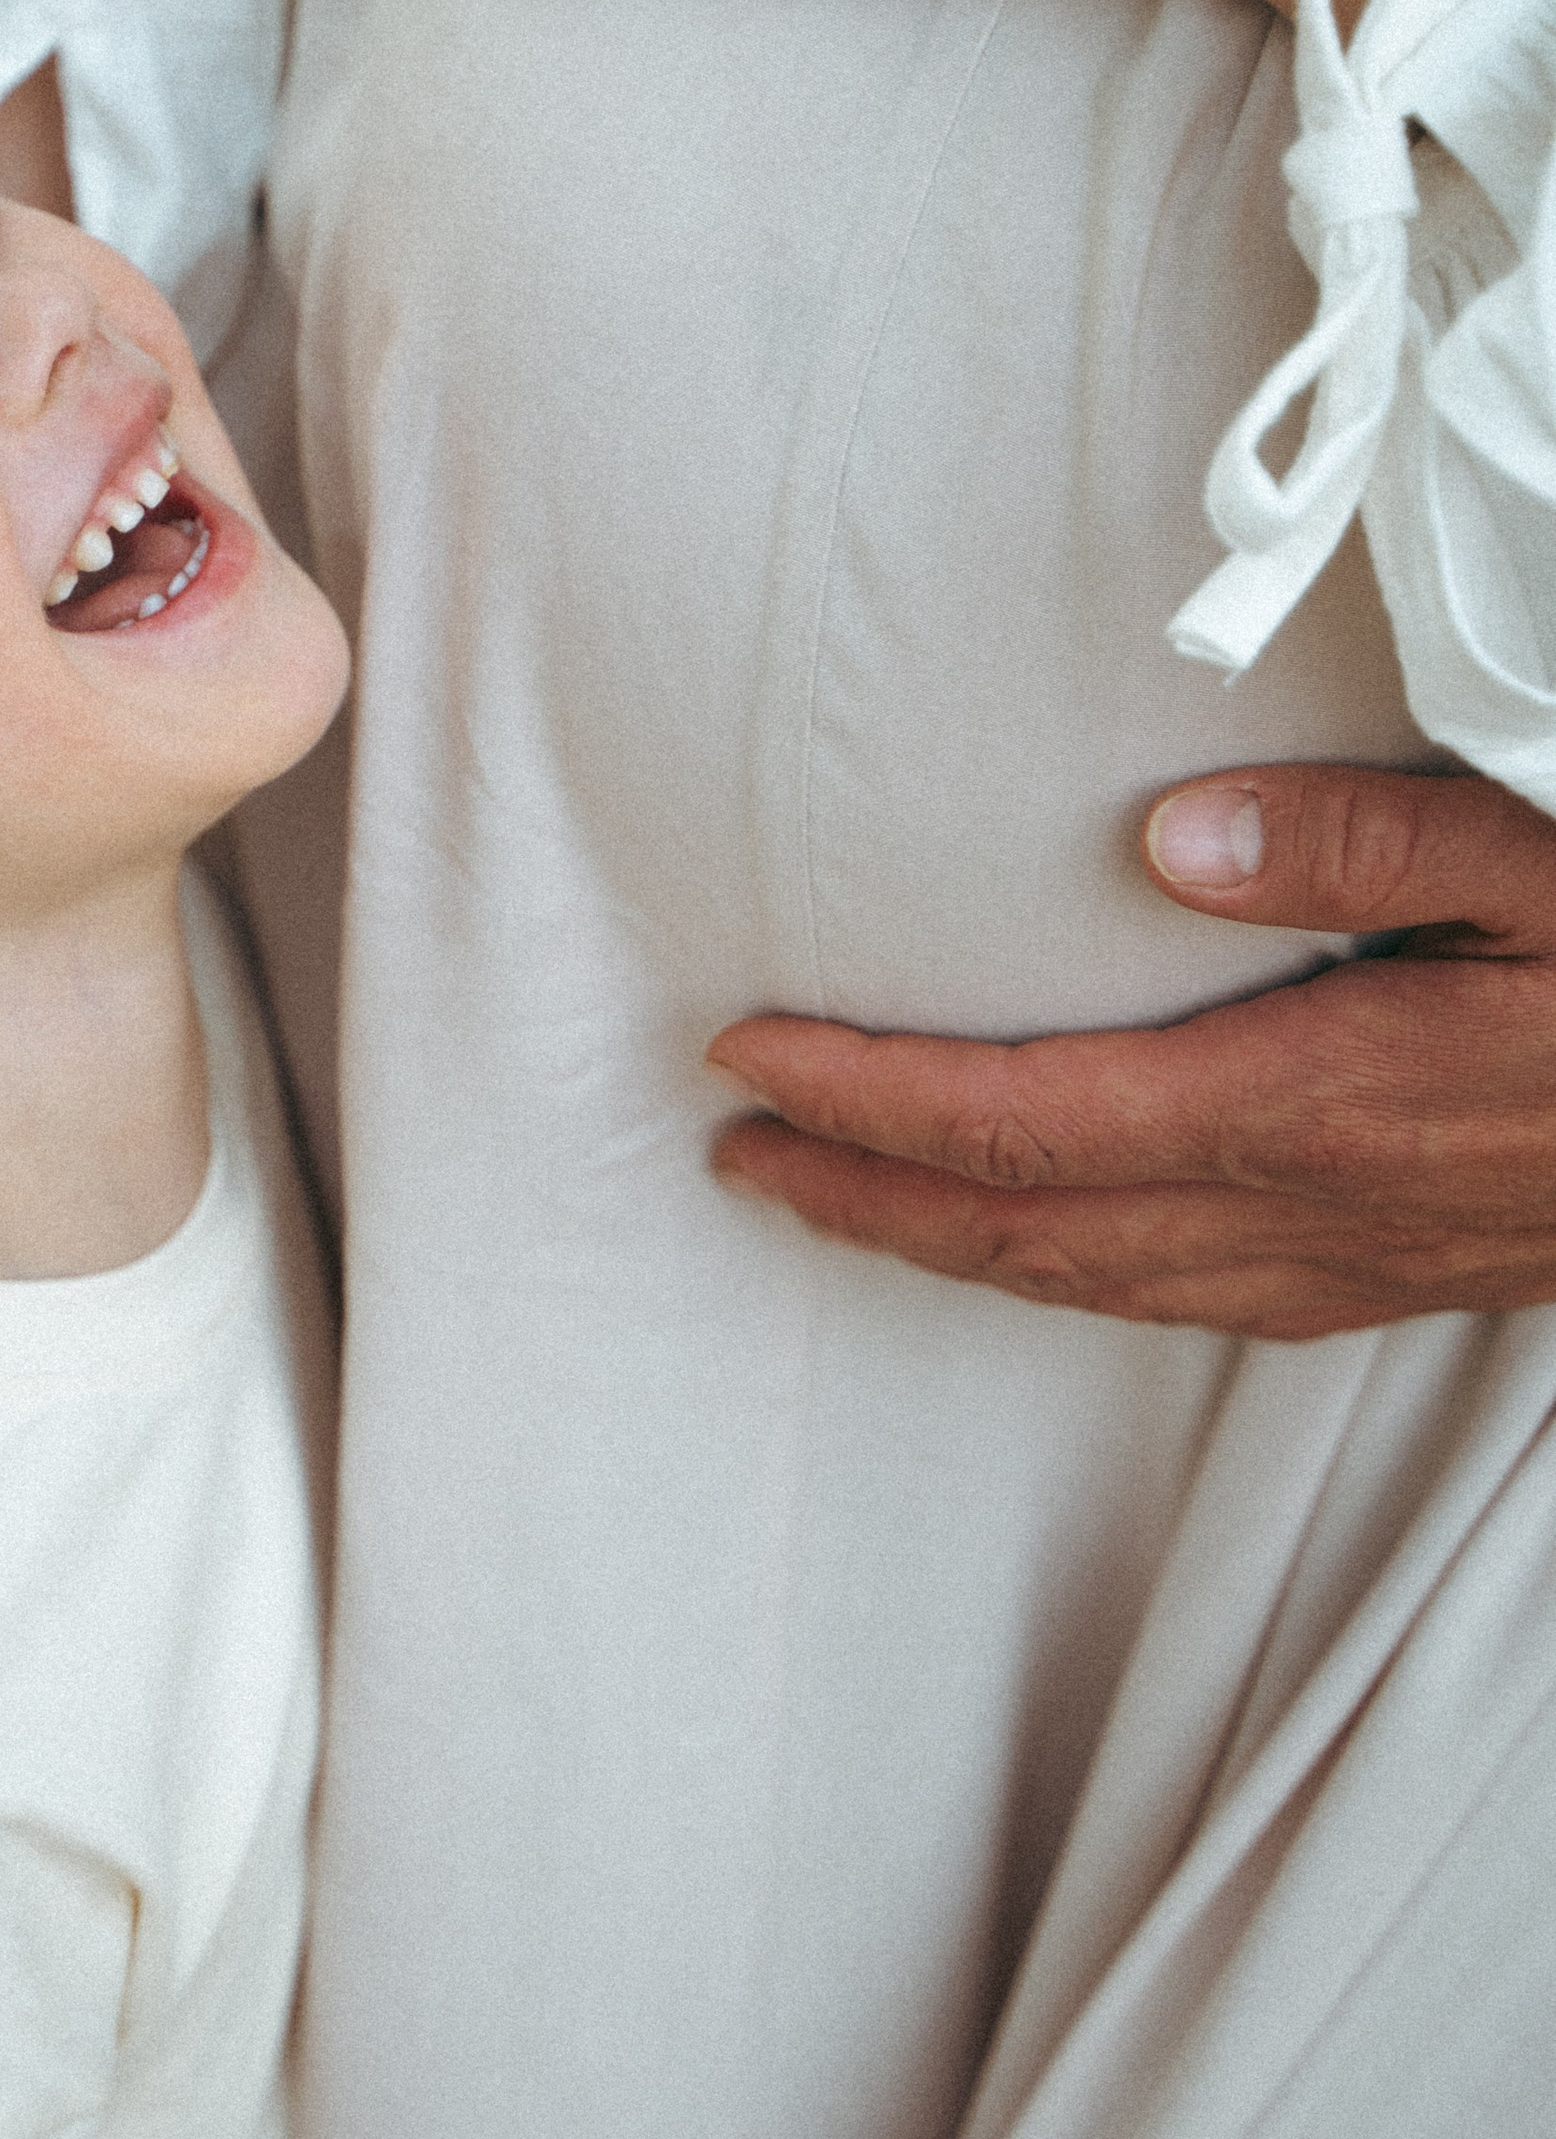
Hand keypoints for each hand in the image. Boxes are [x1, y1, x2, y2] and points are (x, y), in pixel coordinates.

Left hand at [710, 766, 1555, 1339]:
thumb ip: (1367, 842)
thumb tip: (1171, 836)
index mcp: (1319, 1099)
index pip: (1026, 1117)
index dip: (868, 1101)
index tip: (747, 1056)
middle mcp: (1313, 1208)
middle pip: (1026, 1230)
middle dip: (862, 1195)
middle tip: (735, 1152)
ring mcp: (1358, 1262)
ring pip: (1098, 1285)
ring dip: (949, 1245)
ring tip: (839, 1199)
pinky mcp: (1405, 1278)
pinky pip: (1188, 1302)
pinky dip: (1070, 1273)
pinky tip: (1048, 1244)